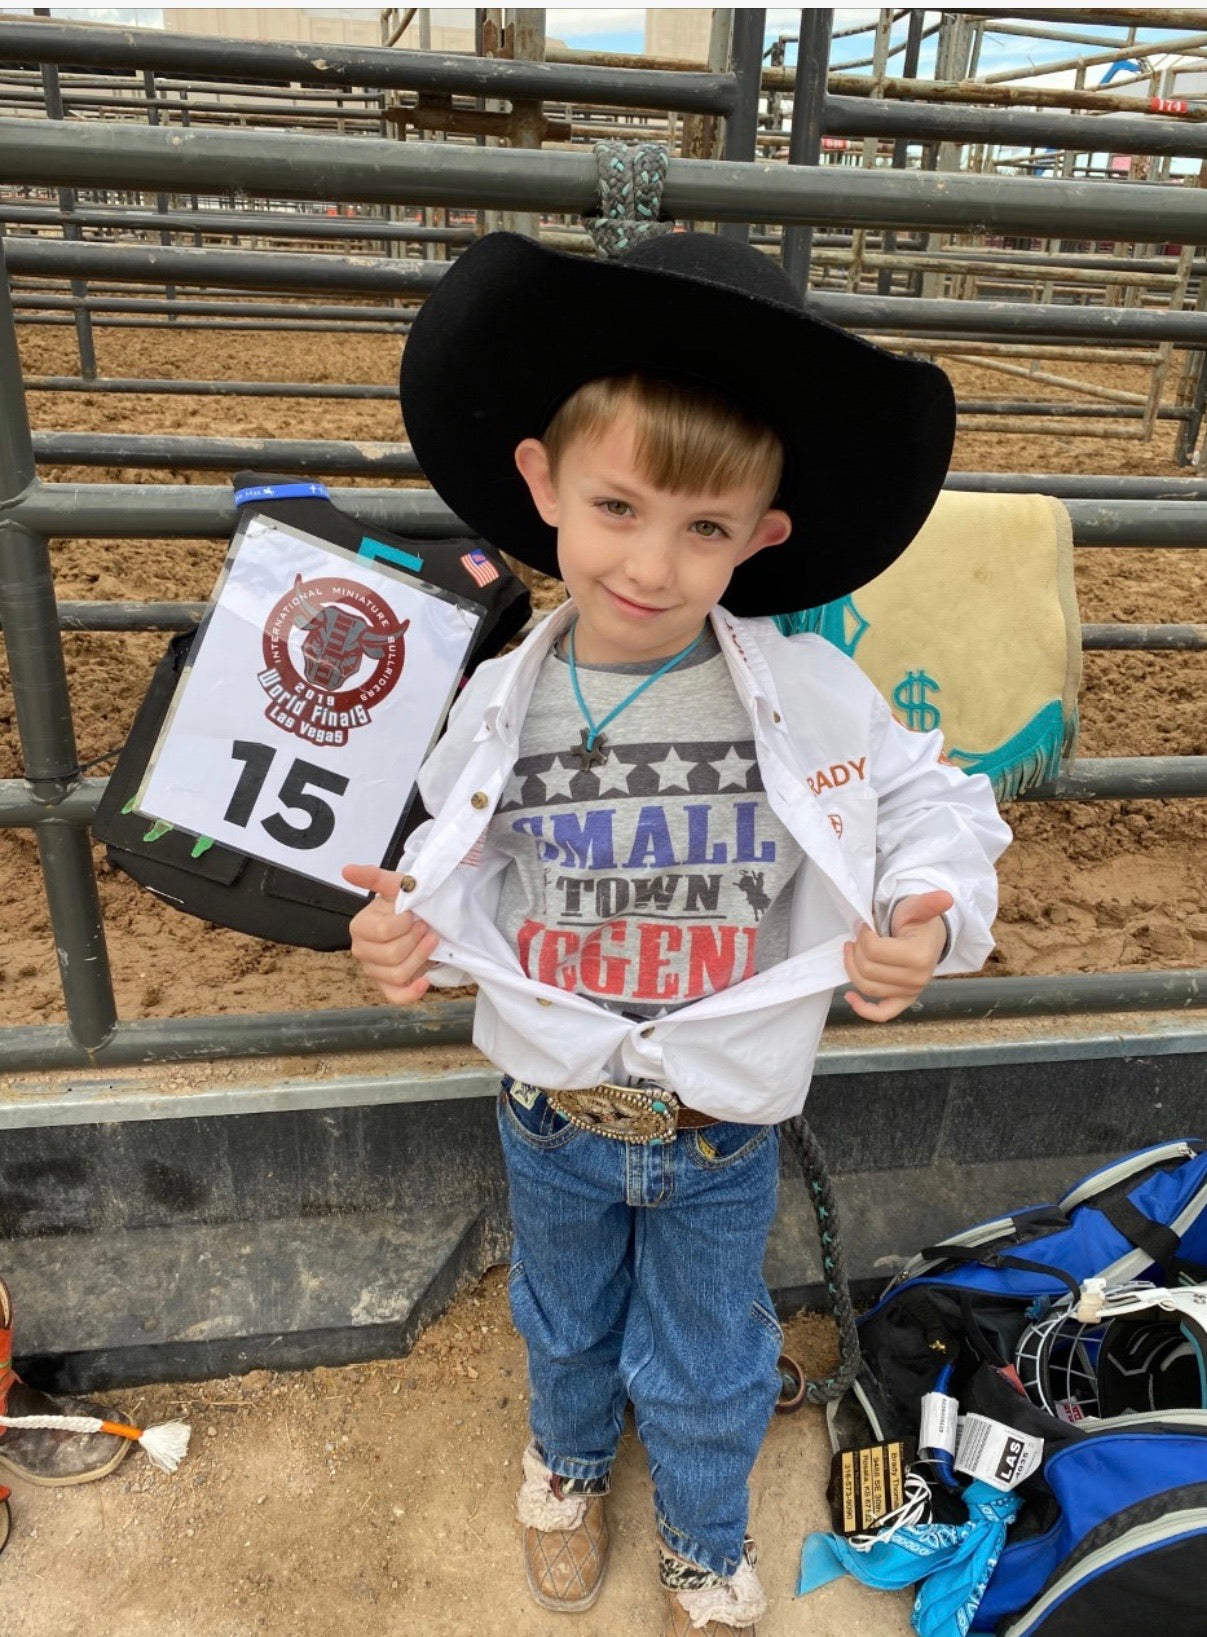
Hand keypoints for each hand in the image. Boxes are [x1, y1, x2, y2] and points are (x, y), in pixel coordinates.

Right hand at [342, 863, 440, 1005]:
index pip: (383, 932)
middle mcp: (362, 951)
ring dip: (420, 958)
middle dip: (416, 940)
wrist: (419, 919)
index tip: (414, 914)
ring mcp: (374, 971)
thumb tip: (347, 870)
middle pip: (391, 956)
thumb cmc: (406, 904)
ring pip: (397, 975)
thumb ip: (374, 877)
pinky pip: (396, 997)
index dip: (404, 924)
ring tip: (431, 941)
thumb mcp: (396, 886)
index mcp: (359, 927)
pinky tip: (425, 980)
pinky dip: (412, 992)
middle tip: (426, 927)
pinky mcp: (388, 986)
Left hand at [842, 889, 953, 1022]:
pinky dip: (863, 1009)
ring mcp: (910, 993)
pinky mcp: (903, 1001)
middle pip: (867, 970)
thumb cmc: (919, 921)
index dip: (863, 935)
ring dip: (852, 968)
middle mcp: (918, 980)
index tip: (866, 925)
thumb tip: (945, 898)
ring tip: (852, 950)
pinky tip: (850, 996)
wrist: (928, 936)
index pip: (873, 951)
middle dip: (856, 950)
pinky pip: (882, 1013)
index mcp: (920, 957)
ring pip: (867, 987)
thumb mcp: (918, 907)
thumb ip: (928, 903)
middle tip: (859, 935)